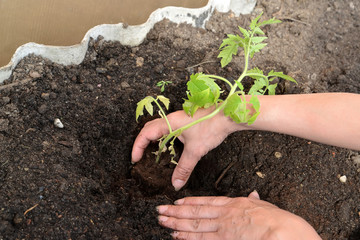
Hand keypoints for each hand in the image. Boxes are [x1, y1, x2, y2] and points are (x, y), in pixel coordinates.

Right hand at [131, 108, 241, 189]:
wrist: (227, 115)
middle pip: (149, 128)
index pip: (145, 133)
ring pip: (159, 127)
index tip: (135, 159)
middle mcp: (171, 119)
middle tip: (139, 156)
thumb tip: (175, 183)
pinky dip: (163, 138)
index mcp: (168, 123)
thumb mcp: (195, 151)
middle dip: (142, 142)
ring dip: (153, 139)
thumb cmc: (211, 127)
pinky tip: (169, 146)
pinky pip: (168, 128)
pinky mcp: (186, 121)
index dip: (137, 147)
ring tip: (151, 153)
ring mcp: (179, 119)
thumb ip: (184, 168)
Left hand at [157, 191, 320, 239]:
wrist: (281, 231)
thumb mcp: (263, 205)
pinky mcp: (223, 239)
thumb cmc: (275, 219)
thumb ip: (254, 201)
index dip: (189, 201)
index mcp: (232, 203)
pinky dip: (187, 236)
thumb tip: (253, 194)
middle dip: (176, 212)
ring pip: (194, 224)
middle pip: (194, 212)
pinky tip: (176, 235)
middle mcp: (223, 214)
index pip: (205, 201)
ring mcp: (222, 228)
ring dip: (176, 223)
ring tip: (162, 221)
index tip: (177, 201)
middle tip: (160, 210)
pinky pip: (201, 238)